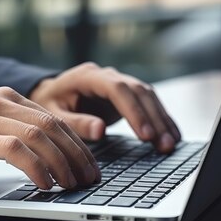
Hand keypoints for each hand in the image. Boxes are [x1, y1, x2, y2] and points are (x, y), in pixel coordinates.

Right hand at [0, 87, 100, 189]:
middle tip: (89, 178)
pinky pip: (14, 150)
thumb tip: (35, 150)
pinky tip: (44, 182)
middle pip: (52, 125)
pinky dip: (36, 167)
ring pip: (39, 136)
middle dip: (77, 154)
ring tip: (71, 184)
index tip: (87, 164)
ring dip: (62, 162)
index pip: (52, 118)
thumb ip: (4, 126)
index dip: (76, 142)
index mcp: (3, 97)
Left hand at [29, 62, 180, 152]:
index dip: (133, 111)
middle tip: (164, 144)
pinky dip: (161, 119)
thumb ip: (76, 122)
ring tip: (170, 145)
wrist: (49, 94)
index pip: (117, 89)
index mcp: (87, 76)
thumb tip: (100, 130)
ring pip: (148, 96)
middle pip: (139, 92)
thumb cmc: (48, 104)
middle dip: (154, 119)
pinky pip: (148, 103)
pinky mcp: (126, 95)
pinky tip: (172, 135)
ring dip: (161, 120)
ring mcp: (119, 83)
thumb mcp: (54, 115)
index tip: (144, 135)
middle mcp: (107, 75)